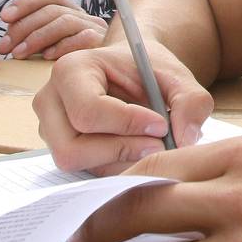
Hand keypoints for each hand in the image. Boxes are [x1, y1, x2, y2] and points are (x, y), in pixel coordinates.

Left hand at [0, 0, 106, 59]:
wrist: (111, 72)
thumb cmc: (73, 62)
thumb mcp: (52, 46)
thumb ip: (34, 37)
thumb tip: (7, 39)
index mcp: (72, 11)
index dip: (26, 3)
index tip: (4, 17)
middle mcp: (85, 16)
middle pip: (52, 10)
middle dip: (24, 26)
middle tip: (5, 46)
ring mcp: (95, 28)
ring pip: (63, 22)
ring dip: (37, 37)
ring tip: (19, 54)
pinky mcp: (102, 43)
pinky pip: (81, 38)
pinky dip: (61, 46)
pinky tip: (46, 56)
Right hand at [35, 42, 214, 174]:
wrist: (134, 72)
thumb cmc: (150, 70)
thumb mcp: (178, 77)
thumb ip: (191, 102)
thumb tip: (185, 140)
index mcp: (71, 70)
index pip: (88, 112)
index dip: (128, 125)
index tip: (161, 124)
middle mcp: (49, 100)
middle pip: (73, 148)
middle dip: (121, 150)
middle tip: (159, 143)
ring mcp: (49, 129)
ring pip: (77, 164)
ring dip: (120, 162)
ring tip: (151, 145)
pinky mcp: (59, 149)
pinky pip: (84, 172)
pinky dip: (116, 168)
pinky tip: (138, 152)